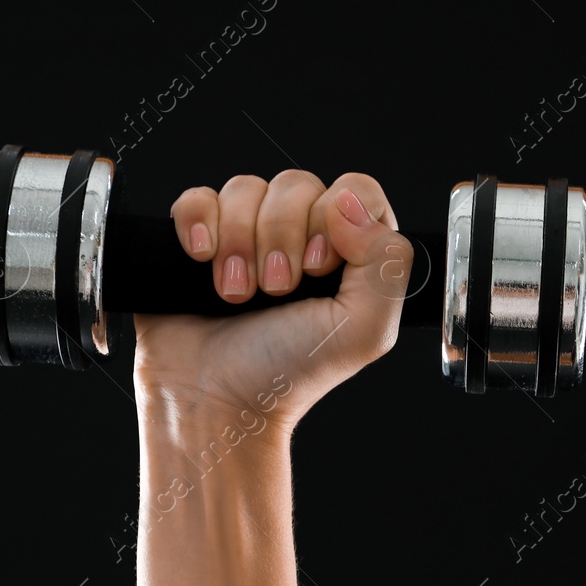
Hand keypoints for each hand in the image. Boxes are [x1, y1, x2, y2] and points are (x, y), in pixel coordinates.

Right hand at [133, 169, 413, 434]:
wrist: (217, 400)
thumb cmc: (291, 373)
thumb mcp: (364, 329)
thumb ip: (386, 263)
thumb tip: (351, 203)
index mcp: (350, 254)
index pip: (356, 190)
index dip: (336, 217)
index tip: (319, 266)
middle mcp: (302, 237)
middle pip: (297, 184)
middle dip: (282, 238)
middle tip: (276, 291)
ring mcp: (249, 235)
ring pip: (246, 188)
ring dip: (240, 242)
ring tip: (237, 295)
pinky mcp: (200, 238)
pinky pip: (198, 197)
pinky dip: (199, 223)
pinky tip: (203, 260)